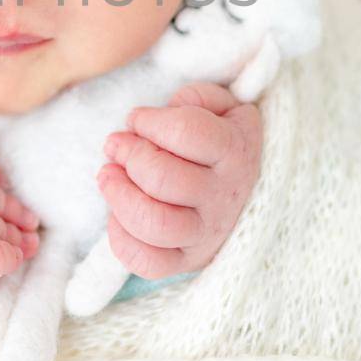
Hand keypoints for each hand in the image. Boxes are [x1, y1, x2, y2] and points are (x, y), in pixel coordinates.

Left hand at [97, 82, 262, 279]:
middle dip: (128, 155)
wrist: (253, 190)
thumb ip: (197, 98)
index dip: (149, 121)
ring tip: (108, 176)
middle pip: (163, 178)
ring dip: (119, 196)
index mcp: (235, 152)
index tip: (137, 119)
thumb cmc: (224, 142)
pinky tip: (117, 213)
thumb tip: (164, 111)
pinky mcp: (187, 261)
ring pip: (155, 224)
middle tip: (115, 144)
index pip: (186, 133)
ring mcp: (207, 234)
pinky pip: (148, 262)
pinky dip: (121, 239)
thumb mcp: (224, 107)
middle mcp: (223, 197)